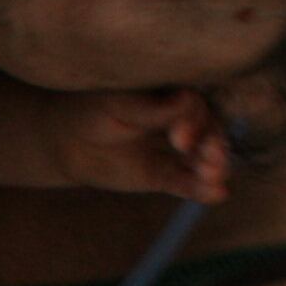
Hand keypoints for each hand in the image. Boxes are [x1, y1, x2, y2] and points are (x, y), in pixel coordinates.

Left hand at [54, 87, 231, 202]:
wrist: (67, 141)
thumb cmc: (90, 110)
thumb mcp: (116, 104)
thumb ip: (150, 108)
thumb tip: (188, 99)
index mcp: (172, 92)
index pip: (195, 105)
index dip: (194, 122)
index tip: (179, 140)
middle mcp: (181, 119)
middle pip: (209, 131)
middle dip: (213, 145)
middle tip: (213, 160)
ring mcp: (176, 149)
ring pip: (203, 158)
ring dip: (214, 167)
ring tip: (216, 176)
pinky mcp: (165, 175)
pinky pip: (188, 182)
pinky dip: (203, 188)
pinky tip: (218, 193)